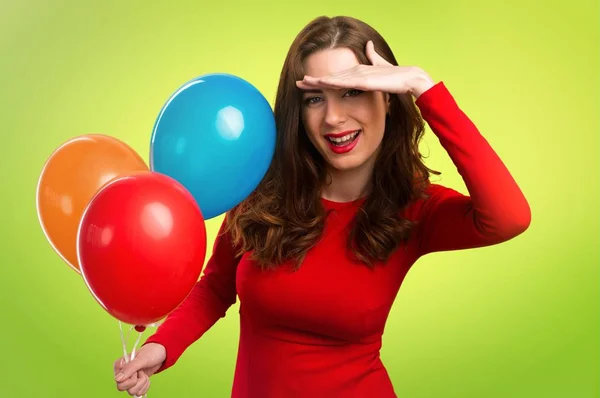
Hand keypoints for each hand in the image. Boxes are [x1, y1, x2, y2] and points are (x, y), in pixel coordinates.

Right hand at [114, 343, 165, 396]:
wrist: (160, 354)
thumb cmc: (150, 353)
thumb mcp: (141, 359)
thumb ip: (129, 368)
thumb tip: (117, 379)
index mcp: (119, 366)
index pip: (119, 381)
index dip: (131, 378)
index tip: (137, 370)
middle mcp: (122, 374)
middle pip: (123, 388)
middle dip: (137, 382)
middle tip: (141, 372)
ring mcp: (128, 380)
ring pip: (132, 391)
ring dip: (142, 383)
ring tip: (145, 373)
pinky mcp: (136, 384)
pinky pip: (138, 393)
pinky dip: (145, 386)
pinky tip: (146, 378)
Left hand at [296, 40, 434, 98]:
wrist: (409, 79)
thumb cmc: (396, 77)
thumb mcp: (381, 67)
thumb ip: (373, 57)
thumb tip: (368, 44)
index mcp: (357, 72)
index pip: (335, 77)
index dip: (320, 80)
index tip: (307, 82)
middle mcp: (355, 72)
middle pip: (330, 77)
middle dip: (313, 80)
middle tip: (297, 82)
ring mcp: (359, 76)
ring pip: (333, 79)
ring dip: (318, 81)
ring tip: (303, 82)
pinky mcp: (364, 81)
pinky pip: (344, 83)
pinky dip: (332, 83)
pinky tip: (322, 84)